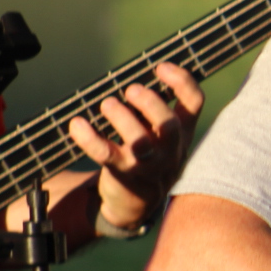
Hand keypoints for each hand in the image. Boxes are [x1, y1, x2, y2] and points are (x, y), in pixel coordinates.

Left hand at [68, 62, 203, 229]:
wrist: (137, 203)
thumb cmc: (147, 156)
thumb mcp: (160, 135)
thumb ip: (152, 110)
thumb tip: (128, 80)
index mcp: (182, 132)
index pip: (194, 102)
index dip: (181, 81)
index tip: (160, 67)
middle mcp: (170, 149)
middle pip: (169, 125)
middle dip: (150, 103)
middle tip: (130, 90)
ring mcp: (148, 165)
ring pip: (141, 143)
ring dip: (122, 119)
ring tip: (107, 104)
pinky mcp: (123, 174)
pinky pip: (106, 155)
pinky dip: (89, 138)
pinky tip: (76, 124)